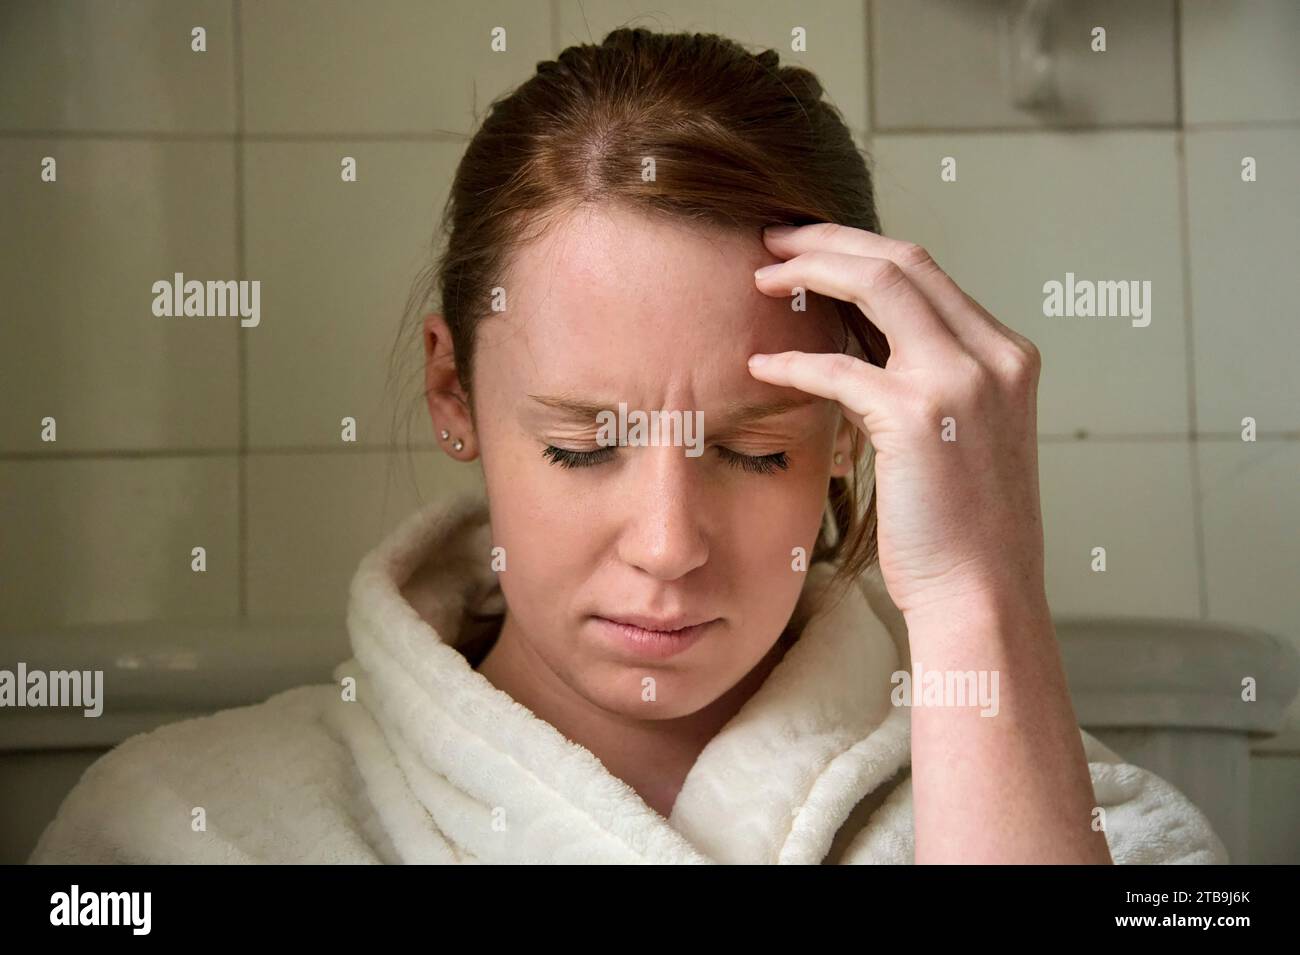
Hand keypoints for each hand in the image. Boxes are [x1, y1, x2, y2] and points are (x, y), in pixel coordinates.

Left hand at [749, 222, 1046, 621]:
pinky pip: (840, 367)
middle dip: (830, 240)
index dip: (861, 251)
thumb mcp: (962, 442)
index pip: (929, 273)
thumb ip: (928, 388)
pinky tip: (760, 365)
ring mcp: (963, 381)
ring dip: (810, 270)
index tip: (812, 249)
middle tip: (773, 239)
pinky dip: (794, 360)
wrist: (983, 598)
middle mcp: (994, 356)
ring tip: (760, 274)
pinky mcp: (920, 416)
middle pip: (902, 260)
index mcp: (1007, 358)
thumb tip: (863, 356)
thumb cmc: (962, 533)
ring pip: (878, 283)